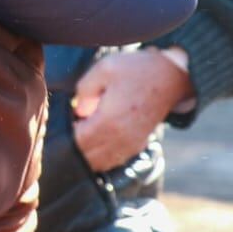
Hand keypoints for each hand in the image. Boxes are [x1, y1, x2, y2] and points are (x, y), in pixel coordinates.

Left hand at [70, 49, 193, 172]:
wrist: (172, 76)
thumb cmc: (136, 70)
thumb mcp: (105, 68)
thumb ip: (85, 90)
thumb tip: (78, 111)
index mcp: (109, 122)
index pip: (77, 142)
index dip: (63, 137)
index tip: (60, 124)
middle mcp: (120, 139)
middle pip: (86, 156)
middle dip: (72, 147)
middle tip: (67, 130)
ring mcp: (130, 144)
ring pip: (99, 162)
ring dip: (85, 154)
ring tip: (78, 135)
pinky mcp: (137, 145)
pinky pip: (113, 160)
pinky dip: (99, 156)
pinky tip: (93, 141)